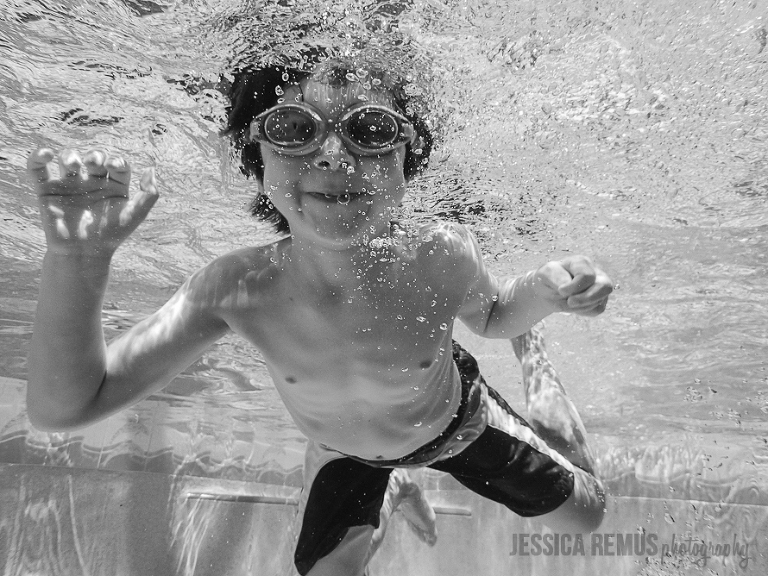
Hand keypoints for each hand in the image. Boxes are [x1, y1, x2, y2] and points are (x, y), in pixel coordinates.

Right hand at [27, 148, 158, 257]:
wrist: (83, 254)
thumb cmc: (112, 235)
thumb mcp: (135, 215)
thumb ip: (149, 194)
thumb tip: (151, 169)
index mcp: (114, 187)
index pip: (117, 165)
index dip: (116, 161)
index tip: (114, 166)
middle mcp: (92, 183)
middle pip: (94, 158)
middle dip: (95, 156)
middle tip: (94, 164)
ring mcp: (69, 186)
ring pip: (67, 159)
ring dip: (69, 155)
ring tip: (72, 165)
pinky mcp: (47, 191)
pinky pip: (37, 170)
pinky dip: (37, 157)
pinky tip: (46, 153)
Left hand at [533, 255, 612, 316]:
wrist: (548, 291)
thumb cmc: (548, 279)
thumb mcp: (546, 274)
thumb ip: (557, 277)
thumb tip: (569, 284)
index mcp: (582, 263)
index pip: (587, 276)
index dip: (574, 287)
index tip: (561, 290)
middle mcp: (596, 273)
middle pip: (604, 287)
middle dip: (585, 299)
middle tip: (569, 302)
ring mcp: (601, 287)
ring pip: (600, 301)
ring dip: (580, 307)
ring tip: (564, 305)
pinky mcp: (600, 300)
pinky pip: (596, 309)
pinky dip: (582, 311)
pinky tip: (572, 307)